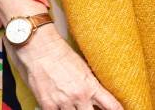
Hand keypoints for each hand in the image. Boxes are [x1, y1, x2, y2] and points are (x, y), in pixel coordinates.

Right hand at [7, 26, 122, 109]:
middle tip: (91, 107)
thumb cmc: (63, 55)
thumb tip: (96, 94)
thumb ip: (91, 84)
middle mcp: (80, 96)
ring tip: (73, 104)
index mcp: (92, 86)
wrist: (42, 50)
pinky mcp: (48, 105)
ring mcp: (63, 102)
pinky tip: (60, 106)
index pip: (112, 106)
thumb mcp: (85, 69)